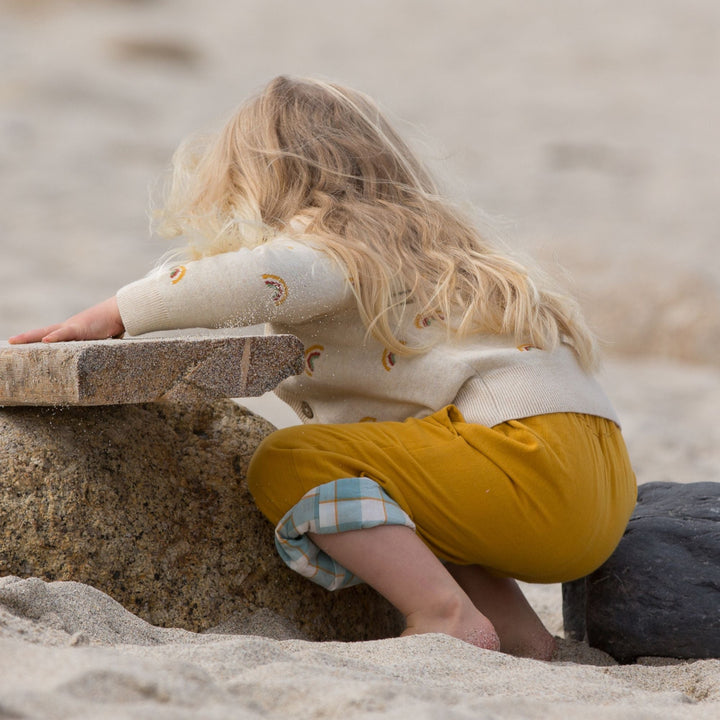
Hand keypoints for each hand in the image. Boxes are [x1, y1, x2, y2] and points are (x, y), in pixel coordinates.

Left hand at [8, 296, 124, 343]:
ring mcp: (73, 327)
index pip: (50, 334)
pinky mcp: (81, 329)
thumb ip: (96, 342)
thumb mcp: (101, 336)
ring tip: (15, 341)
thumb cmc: (113, 322)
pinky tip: (45, 341)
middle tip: (11, 341)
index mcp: (72, 330)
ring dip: (31, 337)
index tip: (24, 342)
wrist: (120, 311)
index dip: (36, 339)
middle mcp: (69, 327)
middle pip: (42, 332)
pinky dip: (55, 337)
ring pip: (47, 332)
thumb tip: (101, 350)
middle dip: (26, 337)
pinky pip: (65, 334)